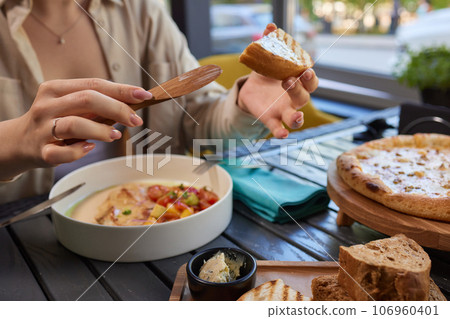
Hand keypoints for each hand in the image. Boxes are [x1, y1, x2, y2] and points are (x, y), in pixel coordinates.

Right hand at [8, 78, 151, 173]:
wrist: (20, 142)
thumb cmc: (56, 121)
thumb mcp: (71, 106)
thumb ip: (97, 104)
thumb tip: (133, 103)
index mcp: (56, 89)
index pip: (94, 84)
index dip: (122, 90)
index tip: (144, 95)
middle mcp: (47, 106)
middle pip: (87, 99)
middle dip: (117, 109)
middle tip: (136, 120)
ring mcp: (43, 129)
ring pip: (74, 125)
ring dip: (101, 130)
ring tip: (115, 135)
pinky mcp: (41, 151)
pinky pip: (62, 153)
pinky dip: (79, 152)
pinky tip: (89, 148)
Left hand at [237, 23, 318, 138]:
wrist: (251, 89)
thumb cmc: (267, 73)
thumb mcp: (266, 58)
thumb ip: (270, 42)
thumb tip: (270, 26)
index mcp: (298, 82)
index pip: (310, 82)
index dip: (310, 78)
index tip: (305, 71)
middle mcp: (294, 99)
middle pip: (303, 98)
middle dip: (298, 91)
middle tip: (287, 81)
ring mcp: (283, 111)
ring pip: (296, 118)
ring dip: (297, 119)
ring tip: (296, 117)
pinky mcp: (270, 120)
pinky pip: (278, 129)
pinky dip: (281, 133)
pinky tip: (282, 135)